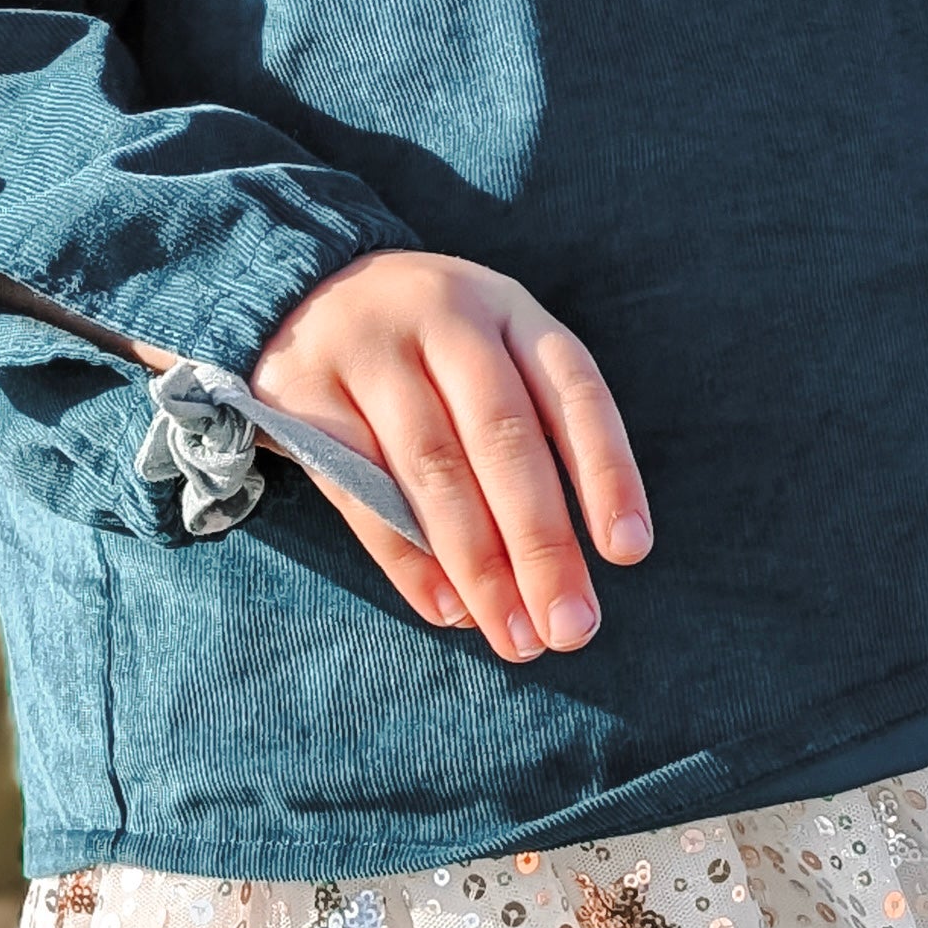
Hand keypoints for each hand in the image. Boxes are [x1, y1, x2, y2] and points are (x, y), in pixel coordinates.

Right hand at [249, 251, 652, 662]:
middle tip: (571, 628)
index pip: (572, 390)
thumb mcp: (488, 353)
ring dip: (480, 565)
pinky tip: (446, 608)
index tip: (630, 553)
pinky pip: (360, 487)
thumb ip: (527, 439)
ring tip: (514, 636)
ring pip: (434, 468)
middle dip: (542, 542)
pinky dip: (406, 555)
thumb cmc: (426, 350)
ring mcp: (368, 347)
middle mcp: (444, 316)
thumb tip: (561, 576)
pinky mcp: (301, 389)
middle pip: (503, 437)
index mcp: (508, 309)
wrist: (297, 291)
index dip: (606, 471)